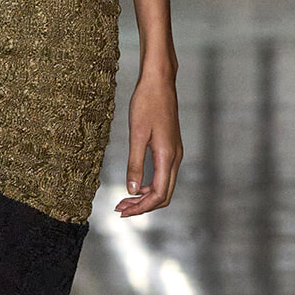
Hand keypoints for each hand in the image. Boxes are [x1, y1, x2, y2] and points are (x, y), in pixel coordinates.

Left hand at [115, 69, 181, 215]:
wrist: (160, 82)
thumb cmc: (147, 103)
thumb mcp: (137, 134)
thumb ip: (135, 163)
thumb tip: (131, 189)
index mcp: (167, 156)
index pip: (158, 194)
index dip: (140, 207)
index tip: (122, 212)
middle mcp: (175, 158)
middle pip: (163, 195)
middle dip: (142, 206)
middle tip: (120, 209)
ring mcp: (175, 153)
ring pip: (164, 186)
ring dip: (145, 197)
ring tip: (124, 199)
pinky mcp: (171, 148)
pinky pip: (163, 175)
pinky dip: (149, 185)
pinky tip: (135, 184)